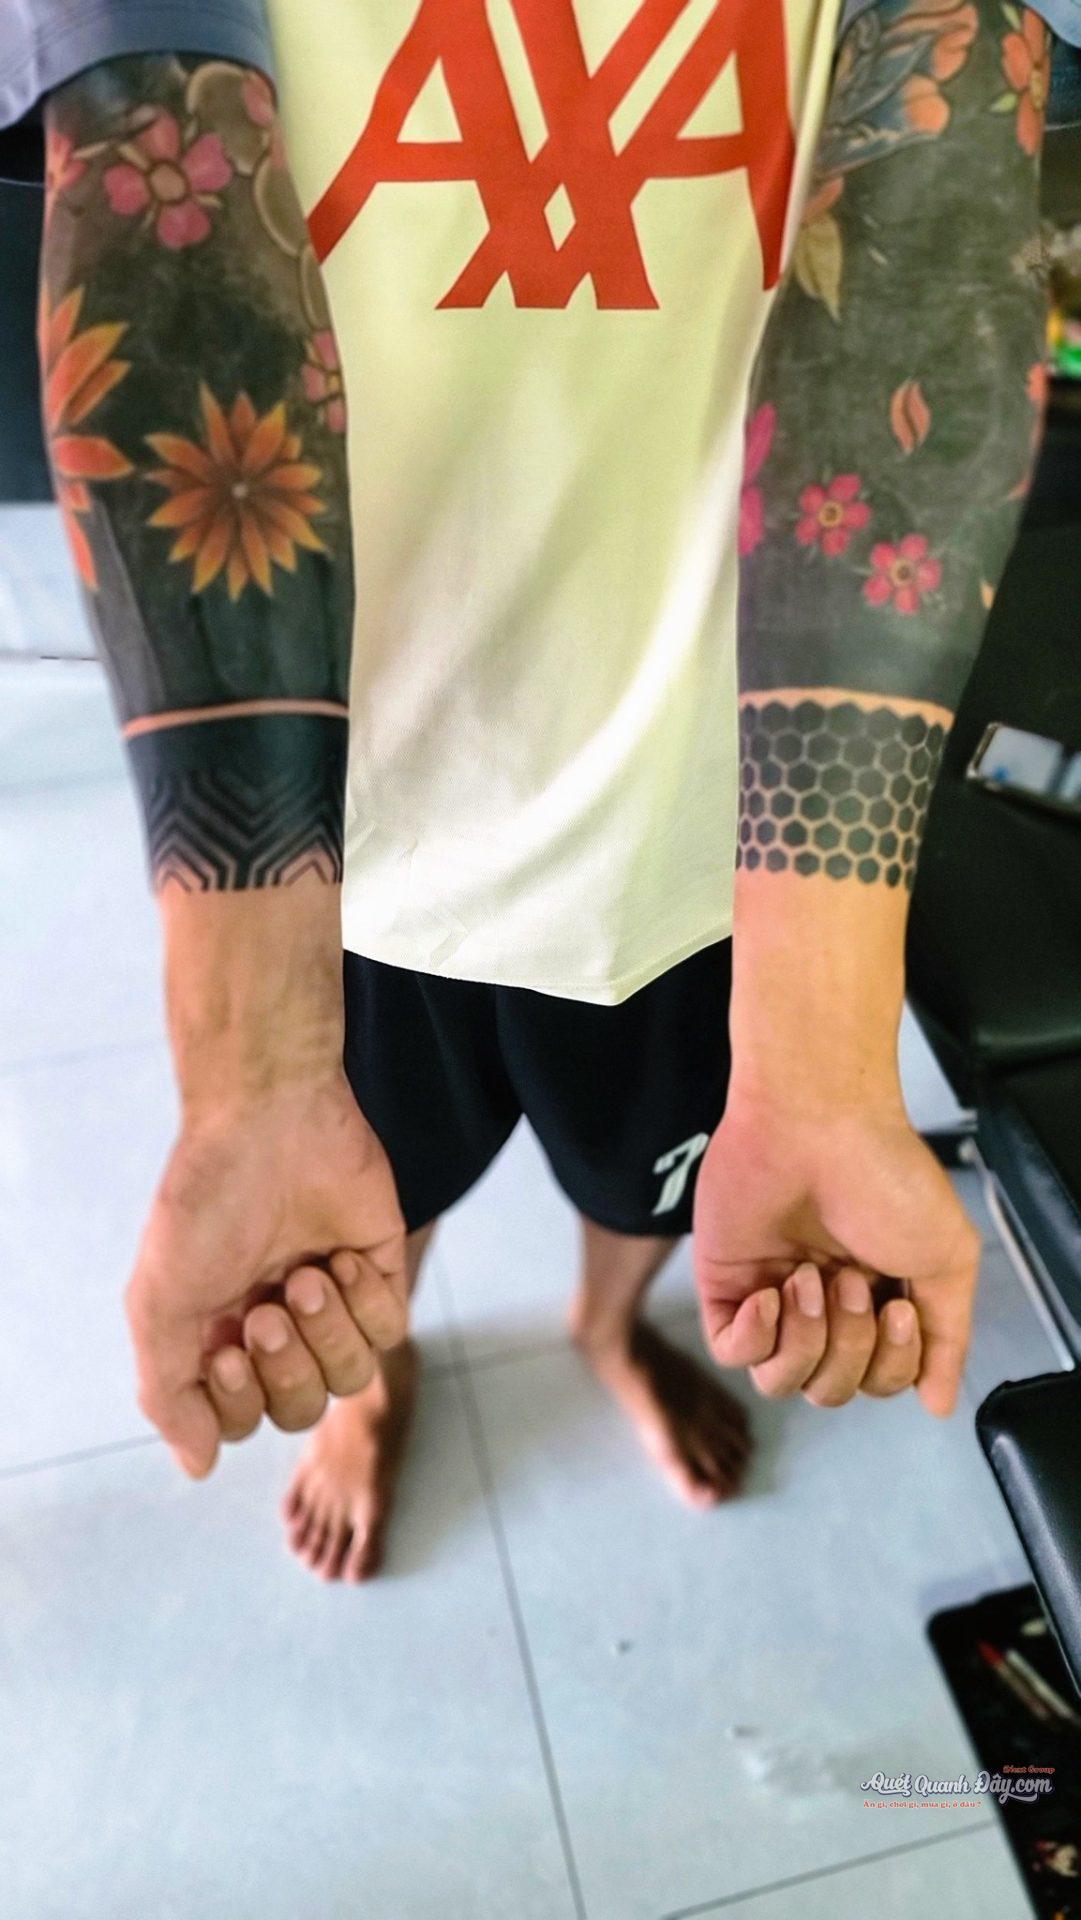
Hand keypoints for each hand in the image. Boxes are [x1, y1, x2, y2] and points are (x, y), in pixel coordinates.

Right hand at [126, 1072, 407, 1477]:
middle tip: (267, 1306)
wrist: (269, 1119)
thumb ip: (168, 1393)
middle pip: (300, 1408)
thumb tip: (198, 1468)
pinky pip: (391, 1330)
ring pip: (351, 1378)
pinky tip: (343, 1257)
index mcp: (219, 1335)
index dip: (239, 1404)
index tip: (226, 1349)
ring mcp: (331, 1300)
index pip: (241, 1421)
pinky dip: (367, 1303)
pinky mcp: (378, 1272)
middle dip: (287, 1367)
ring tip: (308, 1275)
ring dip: (328, 1333)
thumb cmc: (206, 1203)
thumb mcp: (160, 1300)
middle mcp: (276, 1324)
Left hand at [692, 1093, 980, 1416]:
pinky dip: (757, 1337)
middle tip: (850, 1278)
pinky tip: (772, 1295)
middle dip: (849, 1345)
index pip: (883, 1380)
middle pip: (833, 1389)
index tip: (898, 1306)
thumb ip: (947, 1337)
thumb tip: (938, 1403)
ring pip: (783, 1381)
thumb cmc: (884, 1174)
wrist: (818, 1122)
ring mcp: (772, 1296)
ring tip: (810, 1279)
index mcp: (877, 1299)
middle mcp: (825, 1304)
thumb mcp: (946, 1258)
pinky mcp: (725, 1284)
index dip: (892, 1362)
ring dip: (807, 1340)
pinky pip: (733, 1353)